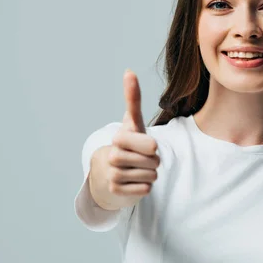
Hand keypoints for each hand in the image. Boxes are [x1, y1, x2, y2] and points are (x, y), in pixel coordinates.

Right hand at [106, 69, 159, 196]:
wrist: (108, 171)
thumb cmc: (127, 143)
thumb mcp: (132, 122)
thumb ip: (132, 98)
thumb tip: (129, 71)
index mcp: (120, 138)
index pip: (150, 145)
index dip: (152, 146)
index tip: (147, 145)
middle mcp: (113, 156)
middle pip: (154, 162)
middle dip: (154, 161)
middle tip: (143, 158)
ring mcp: (113, 175)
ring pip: (151, 176)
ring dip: (150, 173)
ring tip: (139, 168)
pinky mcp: (117, 191)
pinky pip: (146, 189)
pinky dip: (145, 186)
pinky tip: (135, 181)